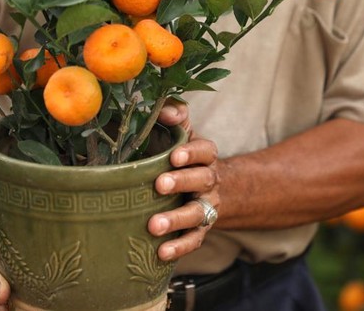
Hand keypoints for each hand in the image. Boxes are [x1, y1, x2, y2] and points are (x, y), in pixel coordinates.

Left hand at [148, 100, 219, 260]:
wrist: (205, 189)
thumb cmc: (181, 156)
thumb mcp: (182, 132)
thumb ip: (175, 115)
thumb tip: (164, 110)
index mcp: (205, 155)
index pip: (206, 151)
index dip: (192, 153)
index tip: (174, 155)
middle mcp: (209, 181)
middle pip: (202, 180)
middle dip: (182, 182)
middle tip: (159, 185)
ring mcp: (206, 207)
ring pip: (197, 214)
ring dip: (176, 219)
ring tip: (154, 225)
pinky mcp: (199, 230)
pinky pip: (193, 240)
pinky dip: (179, 247)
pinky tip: (161, 252)